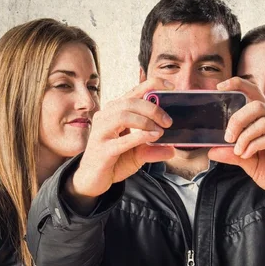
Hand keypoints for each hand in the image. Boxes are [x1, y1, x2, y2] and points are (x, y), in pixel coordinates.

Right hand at [70, 78, 175, 199]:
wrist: (92, 180)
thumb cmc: (113, 161)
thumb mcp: (137, 154)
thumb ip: (152, 149)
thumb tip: (172, 149)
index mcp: (114, 112)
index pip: (133, 92)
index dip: (152, 84)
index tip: (171, 86)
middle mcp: (106, 117)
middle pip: (130, 102)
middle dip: (153, 108)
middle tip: (168, 121)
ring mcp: (101, 133)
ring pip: (124, 116)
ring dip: (146, 121)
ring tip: (160, 131)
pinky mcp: (102, 150)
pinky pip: (122, 140)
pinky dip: (141, 136)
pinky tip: (153, 137)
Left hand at [209, 78, 264, 227]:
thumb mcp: (250, 163)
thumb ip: (233, 155)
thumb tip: (212, 150)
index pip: (255, 92)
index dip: (238, 85)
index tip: (220, 88)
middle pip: (257, 105)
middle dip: (237, 119)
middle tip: (228, 137)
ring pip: (263, 120)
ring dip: (244, 135)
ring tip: (238, 151)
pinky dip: (253, 146)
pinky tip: (246, 156)